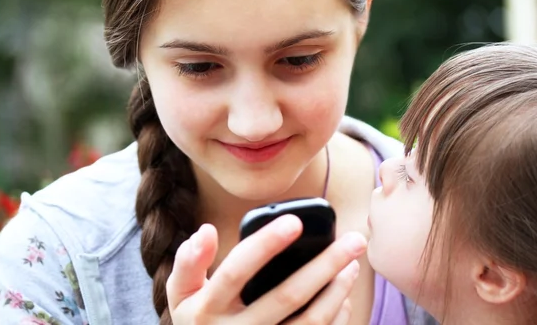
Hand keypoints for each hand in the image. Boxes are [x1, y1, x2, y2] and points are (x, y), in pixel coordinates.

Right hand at [166, 214, 366, 324]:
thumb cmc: (200, 322)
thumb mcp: (182, 296)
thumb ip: (189, 264)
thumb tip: (206, 231)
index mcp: (207, 310)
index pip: (237, 271)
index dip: (265, 245)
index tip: (295, 221)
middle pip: (287, 296)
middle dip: (325, 264)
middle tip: (354, 240)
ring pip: (309, 322)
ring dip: (338, 290)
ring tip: (354, 263)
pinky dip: (336, 316)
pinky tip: (343, 295)